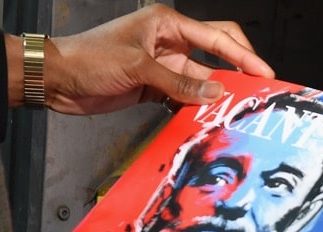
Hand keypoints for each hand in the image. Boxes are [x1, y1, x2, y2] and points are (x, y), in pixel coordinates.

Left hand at [27, 4, 275, 114]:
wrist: (58, 78)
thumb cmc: (89, 58)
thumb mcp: (138, 67)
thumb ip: (179, 81)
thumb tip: (214, 92)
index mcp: (167, 23)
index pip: (217, 37)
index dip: (244, 55)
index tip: (264, 74)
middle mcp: (169, 41)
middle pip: (217, 52)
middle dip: (239, 68)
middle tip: (259, 89)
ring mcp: (164, 65)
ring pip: (203, 78)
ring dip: (217, 93)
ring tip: (238, 109)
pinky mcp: (156, 86)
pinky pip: (186, 96)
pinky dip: (197, 106)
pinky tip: (209, 117)